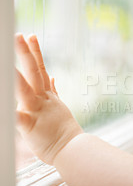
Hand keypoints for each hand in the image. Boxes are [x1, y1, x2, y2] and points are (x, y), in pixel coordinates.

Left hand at [15, 34, 82, 164]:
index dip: (35, 53)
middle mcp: (43, 100)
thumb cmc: (62, 131)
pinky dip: (13, 114)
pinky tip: (7, 109)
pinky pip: (19, 119)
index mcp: (48, 96)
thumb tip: (53, 77)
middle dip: (26, 54)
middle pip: (34, 73)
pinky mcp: (31, 127)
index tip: (29, 36)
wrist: (72, 149)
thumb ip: (53, 91)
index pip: (40, 70)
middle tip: (18, 36)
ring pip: (26, 91)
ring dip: (16, 77)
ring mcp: (38, 112)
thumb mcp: (58, 107)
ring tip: (6, 65)